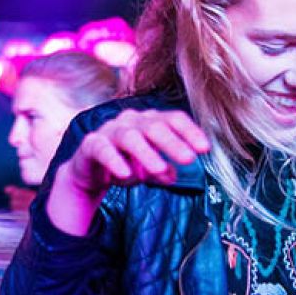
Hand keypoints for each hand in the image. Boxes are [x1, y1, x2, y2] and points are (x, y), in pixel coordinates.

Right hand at [48, 109, 209, 236]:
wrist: (90, 172)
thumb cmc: (126, 164)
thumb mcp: (149, 170)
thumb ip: (162, 170)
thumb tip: (173, 175)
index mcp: (150, 121)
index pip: (173, 119)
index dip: (190, 132)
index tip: (205, 149)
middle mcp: (131, 120)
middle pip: (154, 126)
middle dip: (173, 143)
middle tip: (189, 159)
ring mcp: (110, 130)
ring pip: (129, 136)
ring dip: (146, 152)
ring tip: (160, 169)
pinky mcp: (91, 144)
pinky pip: (103, 149)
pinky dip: (114, 160)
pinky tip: (125, 174)